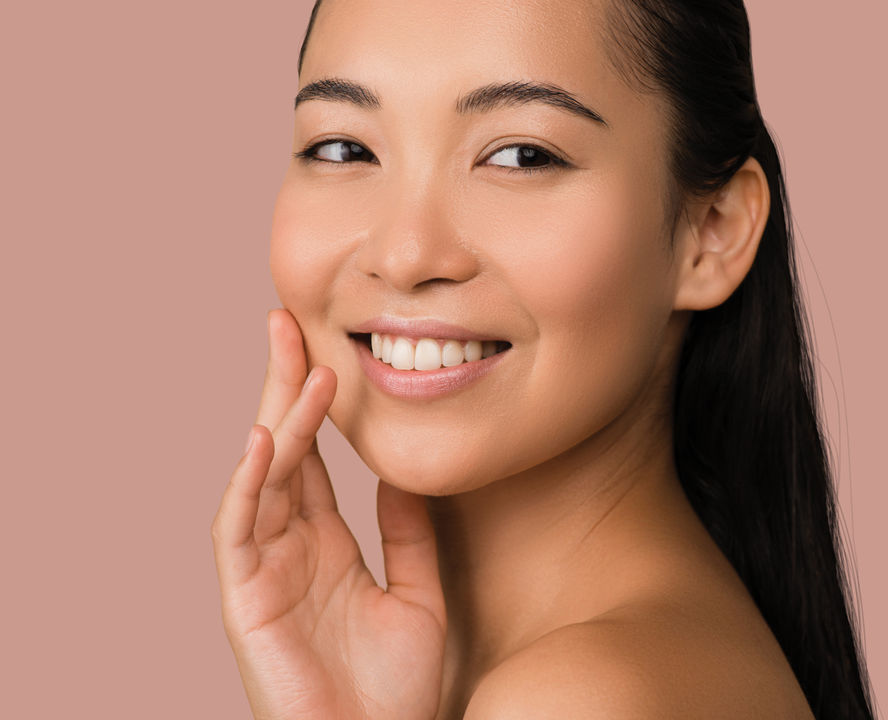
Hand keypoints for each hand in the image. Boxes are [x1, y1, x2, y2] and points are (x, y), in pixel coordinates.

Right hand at [211, 309, 445, 719]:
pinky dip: (249, 483)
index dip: (315, 402)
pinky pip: (240, 530)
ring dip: (281, 421)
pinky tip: (266, 440)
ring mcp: (263, 569)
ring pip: (263, 477)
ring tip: (303, 369)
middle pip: (282, 449)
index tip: (323, 346)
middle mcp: (289, 546)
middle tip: (284, 321)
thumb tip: (403, 474)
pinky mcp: (245, 598)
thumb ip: (409, 535)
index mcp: (326, 543)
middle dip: (282, 385)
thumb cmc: (394, 689)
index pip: (314, 456)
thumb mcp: (418, 595)